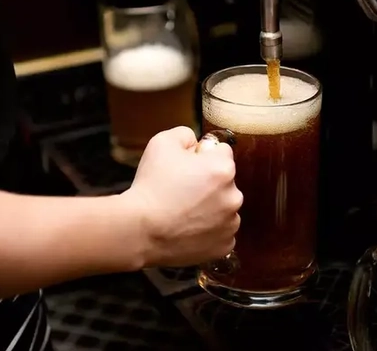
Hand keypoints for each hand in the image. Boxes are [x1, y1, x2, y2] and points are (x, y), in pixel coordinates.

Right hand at [124, 126, 242, 267]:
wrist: (139, 230)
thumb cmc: (151, 185)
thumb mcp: (162, 142)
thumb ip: (185, 134)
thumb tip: (196, 143)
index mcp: (224, 168)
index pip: (222, 152)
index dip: (202, 156)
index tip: (187, 167)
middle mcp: (234, 196)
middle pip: (225, 181)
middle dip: (208, 182)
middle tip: (181, 190)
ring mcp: (230, 223)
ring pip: (224, 207)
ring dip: (210, 207)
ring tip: (182, 212)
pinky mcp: (224, 245)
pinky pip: (220, 231)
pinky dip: (208, 230)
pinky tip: (187, 228)